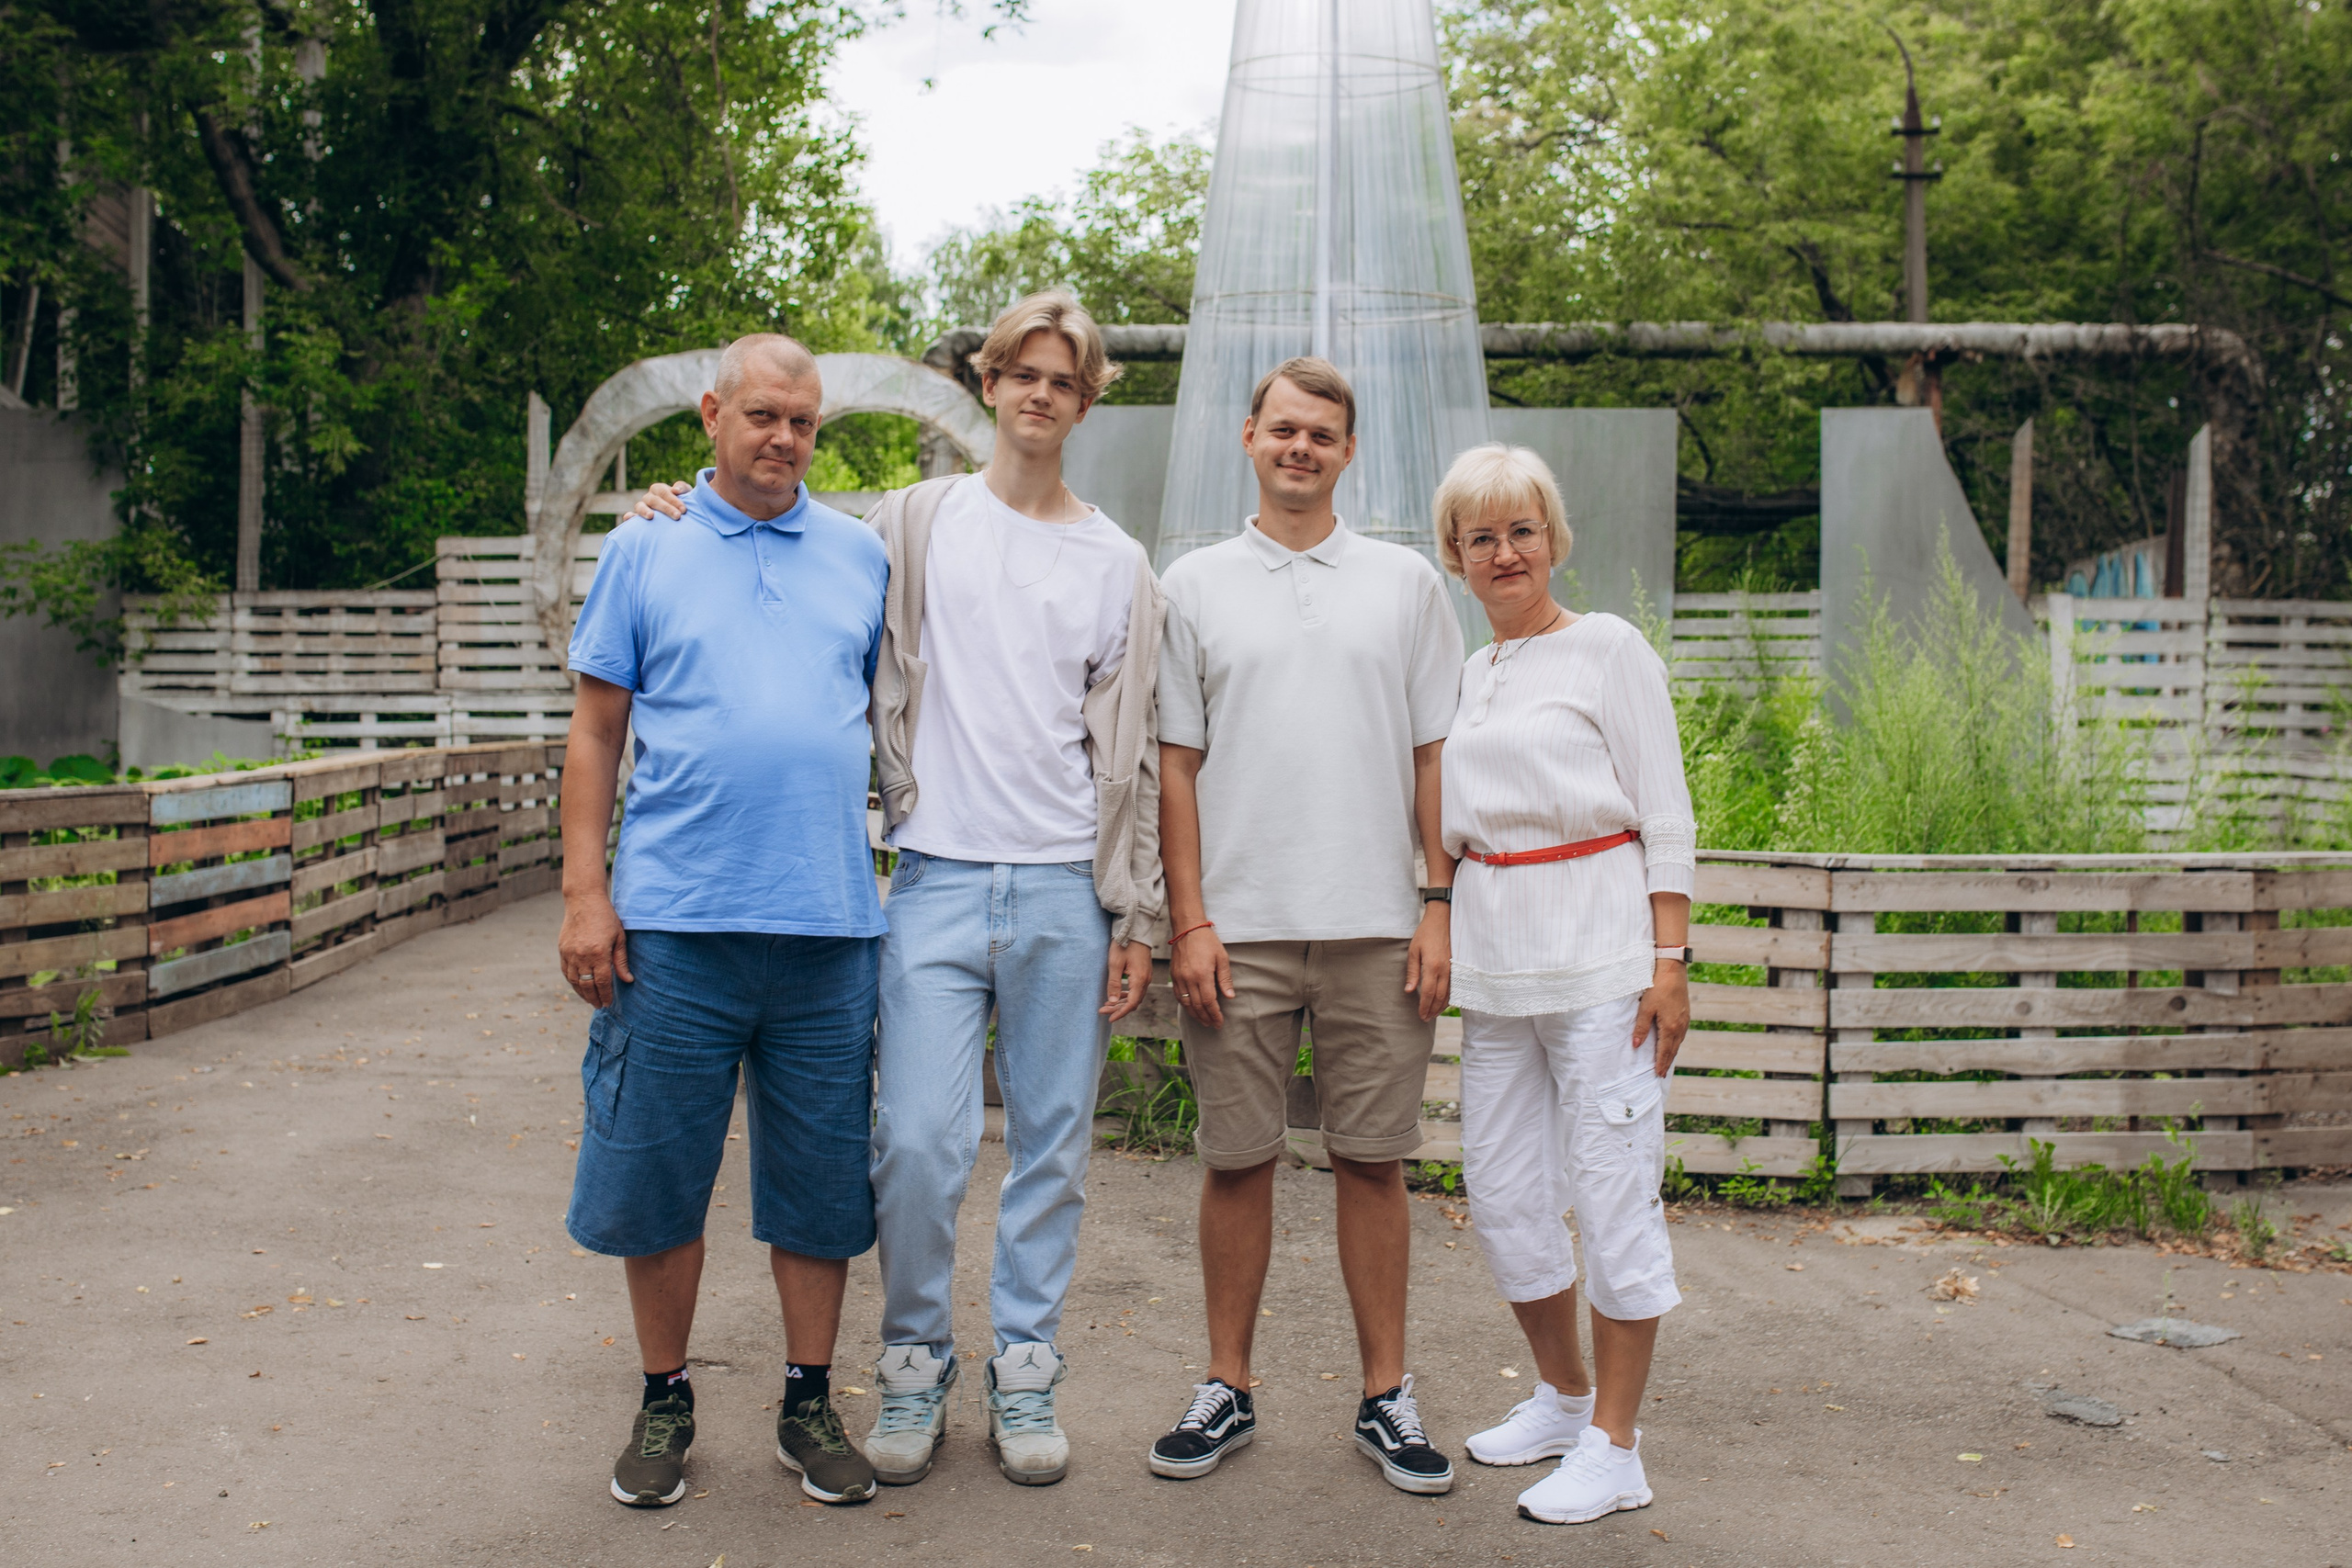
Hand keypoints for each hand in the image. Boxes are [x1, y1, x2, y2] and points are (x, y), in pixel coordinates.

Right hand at [558, 892, 633, 1007]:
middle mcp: (582, 955)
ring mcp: (569, 953)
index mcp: (599, 953)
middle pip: (587, 985)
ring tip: (590, 1000)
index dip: (606, 995)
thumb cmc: (606, 918)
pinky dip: (572, 981)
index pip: (602, 982)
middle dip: (593, 998)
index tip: (608, 1003)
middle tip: (599, 1006)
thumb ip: (621, 961)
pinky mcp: (562, 950)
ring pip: (574, 980)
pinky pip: (566, 971)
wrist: (584, 901)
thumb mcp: (619, 937)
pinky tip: (579, 986)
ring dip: (582, 993)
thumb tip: (627, 980)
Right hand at [628, 480, 691, 520]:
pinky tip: (629, 517)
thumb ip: (683, 489)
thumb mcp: (687, 494)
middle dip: (666, 508)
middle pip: (653, 500)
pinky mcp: (637, 520)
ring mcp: (642, 508)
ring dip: (644, 511)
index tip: (684, 510)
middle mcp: (649, 498)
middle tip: (678, 516)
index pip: (663, 492)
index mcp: (659, 489)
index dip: (673, 500)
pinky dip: (629, 517)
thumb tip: (676, 489)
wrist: (680, 518)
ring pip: (639, 506)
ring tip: (651, 516)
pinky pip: (630, 517)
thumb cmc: (683, 505)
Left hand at [1101, 940, 1153, 1022]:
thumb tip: (1111, 1002)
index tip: (1109, 1018)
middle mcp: (1146, 980)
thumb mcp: (1115, 964)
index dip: (1120, 1013)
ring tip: (1107, 1004)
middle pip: (1133, 1002)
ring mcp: (1146, 976)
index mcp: (1139, 980)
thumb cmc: (1123, 944)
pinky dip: (1126, 994)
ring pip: (1135, 996)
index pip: (1131, 1004)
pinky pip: (1136, 989)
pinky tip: (1117, 994)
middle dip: (1118, 1008)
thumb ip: (1113, 984)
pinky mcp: (1143, 973)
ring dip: (1121, 1002)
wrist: (1135, 929)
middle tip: (1102, 1010)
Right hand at [1170, 925, 1232, 1028]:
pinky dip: (1185, 1006)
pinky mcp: (1174, 975)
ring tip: (1204, 1021)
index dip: (1215, 1014)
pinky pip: (1178, 996)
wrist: (1188, 929)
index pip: (1209, 1001)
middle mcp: (1189, 978)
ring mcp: (1179, 978)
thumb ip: (1225, 979)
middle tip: (1213, 1025)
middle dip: (1206, 1018)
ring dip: (1195, 1015)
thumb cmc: (1208, 942)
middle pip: (1197, 1005)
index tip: (1220, 1021)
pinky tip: (1192, 1010)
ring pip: (1186, 1003)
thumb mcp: (1222, 958)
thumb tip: (1230, 996)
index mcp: (1202, 974)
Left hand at [1405, 901, 1450, 1022]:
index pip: (1428, 993)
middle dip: (1433, 1010)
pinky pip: (1454, 987)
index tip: (1420, 1015)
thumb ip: (1412, 972)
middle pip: (1440, 997)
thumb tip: (1409, 991)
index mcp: (1433, 966)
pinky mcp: (1457, 966)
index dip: (1424, 1006)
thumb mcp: (1413, 951)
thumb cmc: (1426, 934)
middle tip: (1426, 1019)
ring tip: (1433, 1014)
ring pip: (1449, 994)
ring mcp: (1453, 969)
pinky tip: (1443, 1002)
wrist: (1443, 919)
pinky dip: (1449, 997)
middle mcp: (1445, 970)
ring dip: (1441, 1006)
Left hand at [1634, 961, 1690, 1075]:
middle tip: (1661, 1073)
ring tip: (1665, 1062)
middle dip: (1667, 1062)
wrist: (1673, 971)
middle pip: (1673, 1049)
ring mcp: (1685, 1020)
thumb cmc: (1657, 988)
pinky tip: (1672, 1043)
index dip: (1661, 1063)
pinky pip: (1681, 1034)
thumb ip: (1641, 1028)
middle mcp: (1680, 1026)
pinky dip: (1676, 1042)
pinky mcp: (1686, 1014)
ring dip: (1672, 1053)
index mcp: (1670, 1027)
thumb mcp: (1646, 1008)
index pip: (1665, 1051)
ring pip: (1678, 1042)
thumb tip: (1635, 1045)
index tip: (1658, 1074)